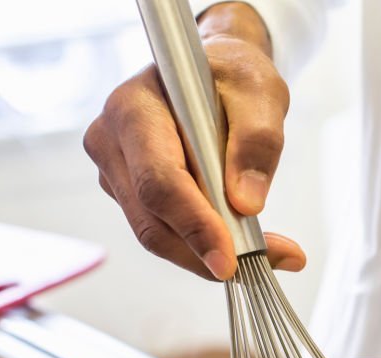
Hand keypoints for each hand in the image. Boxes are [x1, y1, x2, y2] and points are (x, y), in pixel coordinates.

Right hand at [83, 2, 304, 279]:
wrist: (214, 72)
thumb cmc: (231, 76)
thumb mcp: (259, 92)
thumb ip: (256, 141)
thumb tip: (246, 204)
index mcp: (133, 108)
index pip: (159, 181)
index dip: (194, 226)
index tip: (230, 260)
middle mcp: (111, 142)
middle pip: (151, 221)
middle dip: (205, 250)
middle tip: (265, 263)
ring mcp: (116, 172)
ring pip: (156, 234)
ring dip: (208, 253)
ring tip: (269, 251)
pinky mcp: (129, 193)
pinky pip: (164, 231)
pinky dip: (203, 244)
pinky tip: (241, 240)